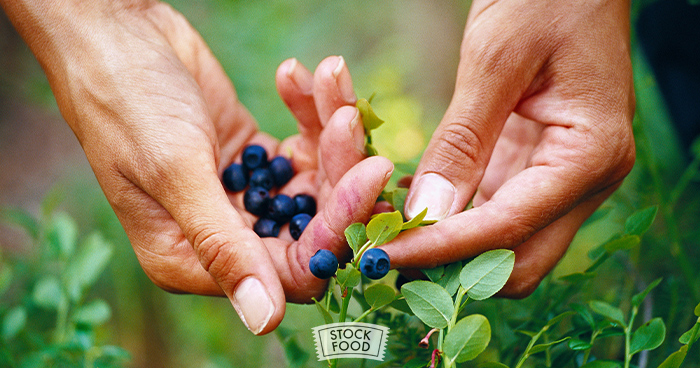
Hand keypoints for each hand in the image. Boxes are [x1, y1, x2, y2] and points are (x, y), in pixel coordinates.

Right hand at [1, 0, 391, 333]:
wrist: (110, 35)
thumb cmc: (125, 102)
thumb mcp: (173, 173)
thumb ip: (222, 246)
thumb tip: (264, 321)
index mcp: (191, 260)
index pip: (291, 270)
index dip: (337, 229)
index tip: (369, 172)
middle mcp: (223, 236)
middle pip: (314, 226)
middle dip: (341, 172)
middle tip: (351, 120)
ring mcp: (243, 196)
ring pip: (317, 183)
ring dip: (330, 131)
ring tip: (328, 78)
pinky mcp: (255, 159)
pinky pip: (304, 147)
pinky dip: (310, 112)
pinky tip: (294, 76)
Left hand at [382, 0, 635, 295]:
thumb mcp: (495, 62)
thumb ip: (463, 141)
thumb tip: (426, 212)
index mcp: (589, 155)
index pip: (507, 228)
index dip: (440, 248)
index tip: (381, 254)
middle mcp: (586, 181)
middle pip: (516, 261)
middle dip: (450, 266)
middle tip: (384, 251)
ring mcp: (563, 179)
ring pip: (505, 247)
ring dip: (449, 250)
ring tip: (390, 234)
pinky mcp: (539, 168)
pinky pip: (495, 213)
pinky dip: (455, 221)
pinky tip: (414, 207)